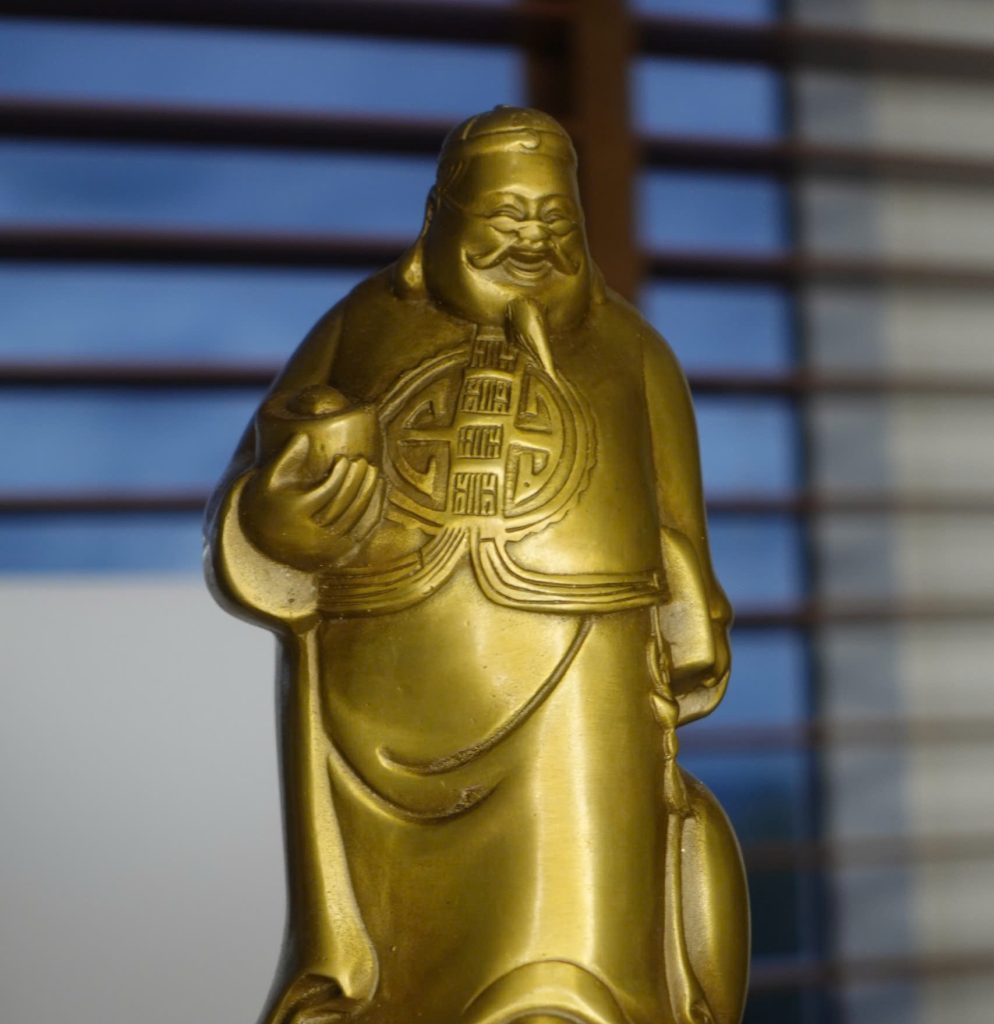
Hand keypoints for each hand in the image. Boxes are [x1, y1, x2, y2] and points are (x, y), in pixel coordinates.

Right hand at [240, 433, 384, 569]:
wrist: (265, 544)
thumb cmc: (268, 504)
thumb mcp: (267, 480)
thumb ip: (285, 457)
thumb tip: (303, 435)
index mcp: (295, 516)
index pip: (326, 493)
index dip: (339, 476)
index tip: (345, 459)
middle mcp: (311, 536)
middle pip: (343, 505)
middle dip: (356, 482)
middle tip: (363, 462)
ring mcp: (327, 548)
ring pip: (356, 518)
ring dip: (368, 493)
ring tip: (372, 471)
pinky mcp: (340, 555)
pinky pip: (363, 531)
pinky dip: (373, 510)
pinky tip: (378, 490)